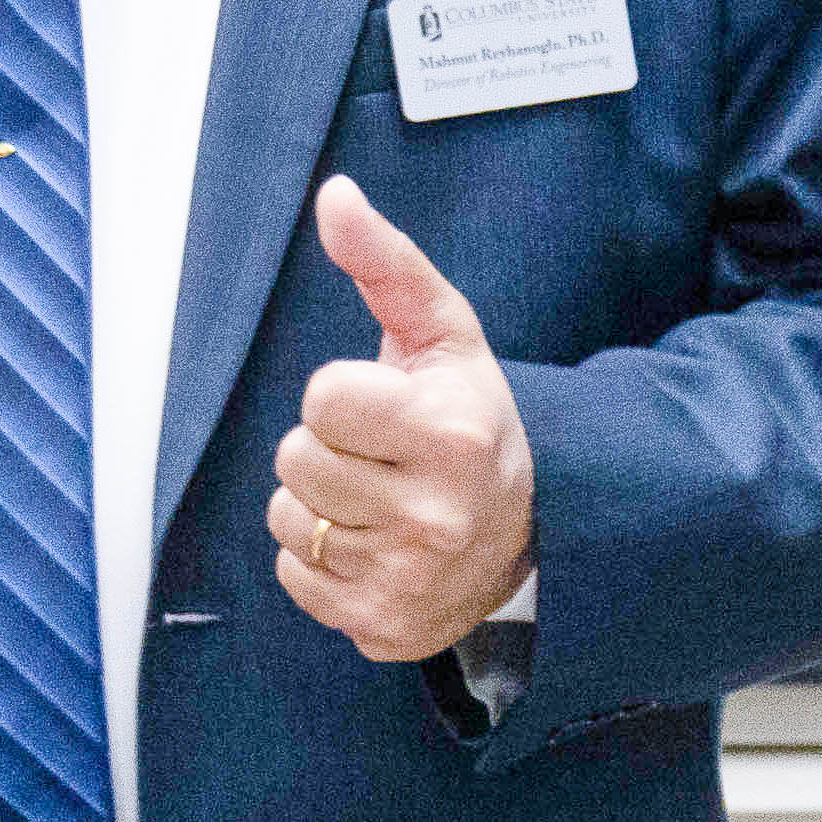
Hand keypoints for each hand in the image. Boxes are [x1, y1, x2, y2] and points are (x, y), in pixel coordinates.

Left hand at [269, 180, 534, 665]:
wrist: (532, 531)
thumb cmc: (470, 419)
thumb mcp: (443, 336)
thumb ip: (385, 263)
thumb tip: (334, 195)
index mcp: (450, 434)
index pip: (322, 399)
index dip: (343, 395)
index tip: (389, 407)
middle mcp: (435, 514)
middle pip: (295, 461)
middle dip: (328, 451)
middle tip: (382, 456)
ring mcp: (408, 578)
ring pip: (289, 522)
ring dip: (320, 507)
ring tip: (379, 500)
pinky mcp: (382, 627)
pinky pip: (295, 578)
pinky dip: (322, 562)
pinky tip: (375, 545)